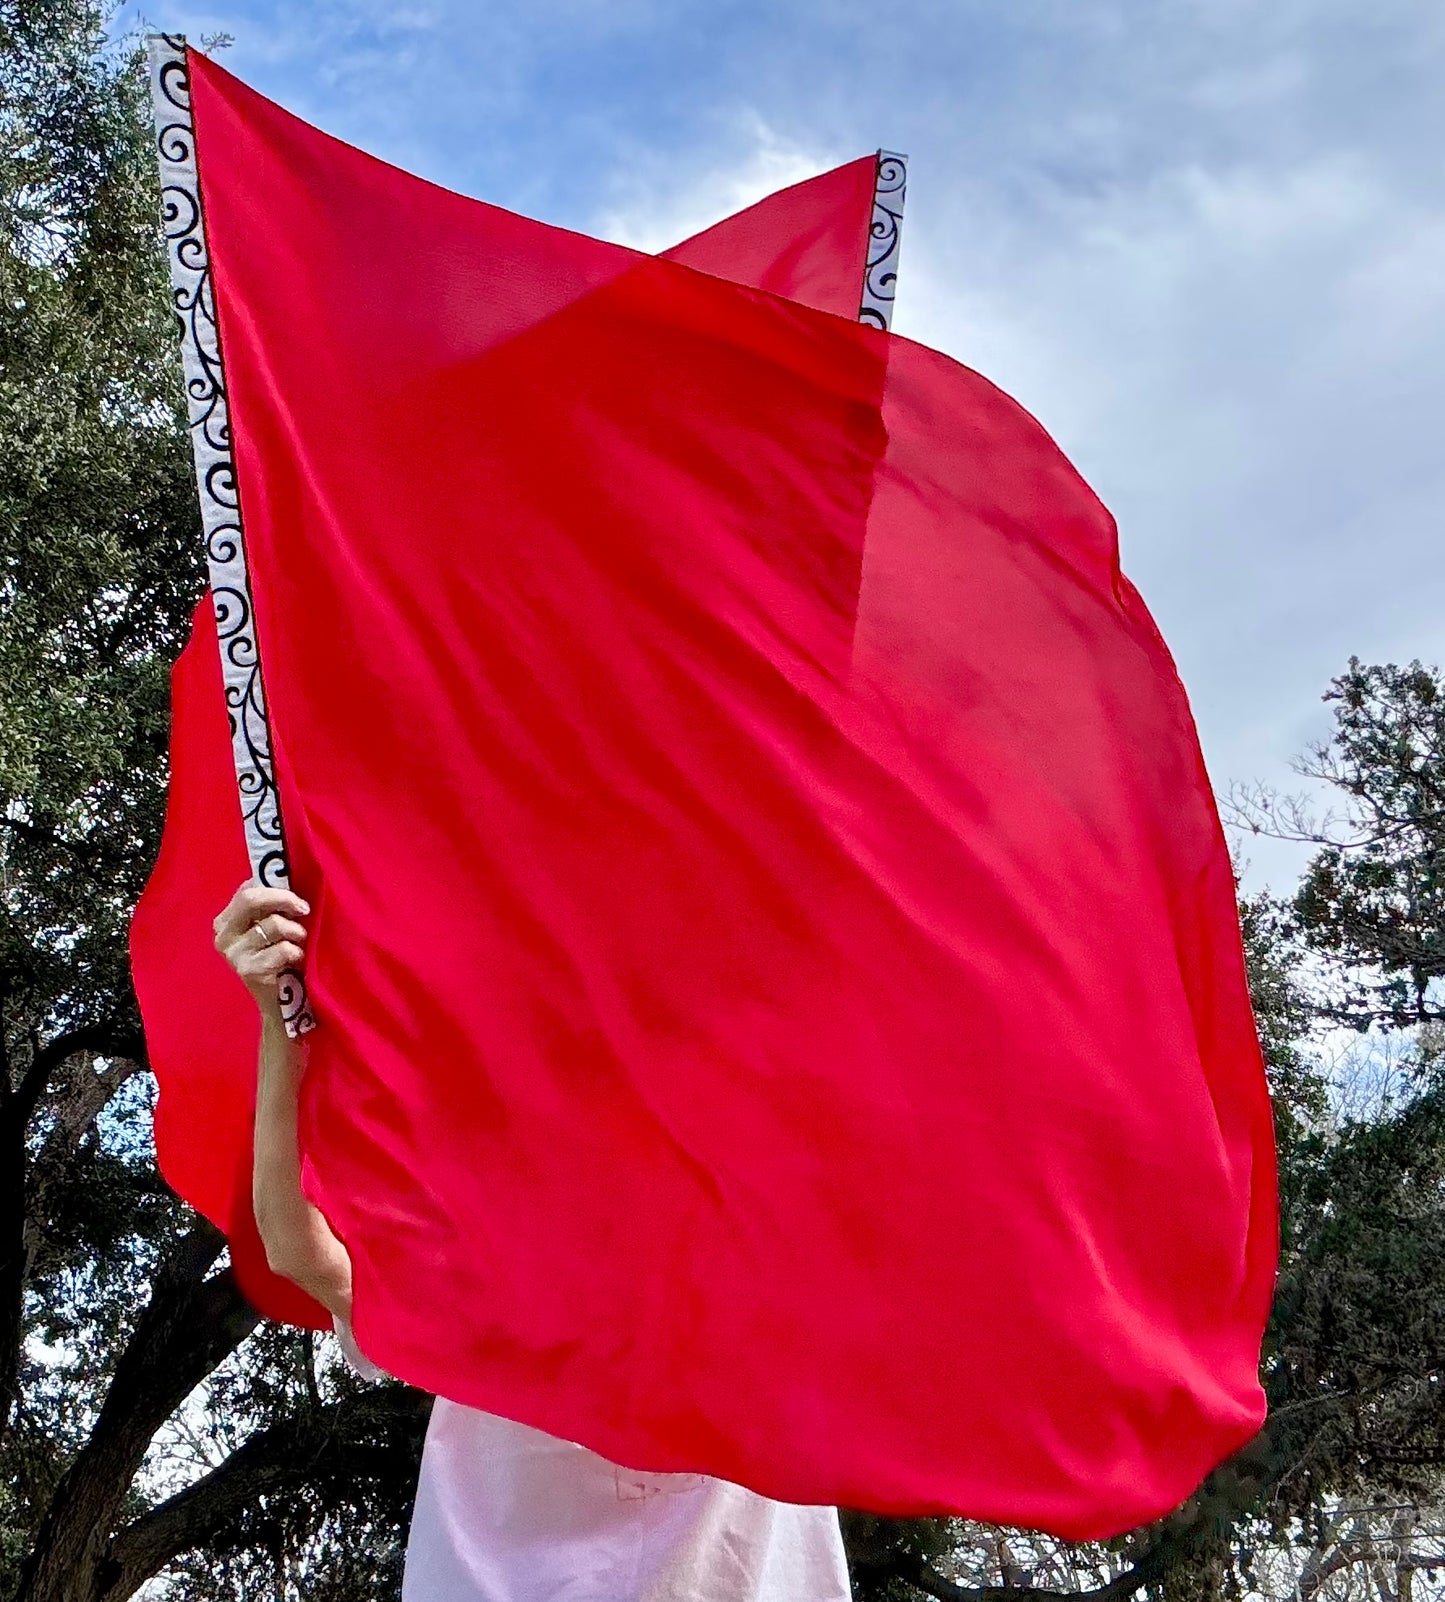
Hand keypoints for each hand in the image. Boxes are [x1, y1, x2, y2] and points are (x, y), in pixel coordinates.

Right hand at [214, 881, 310, 1008]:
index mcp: (226, 919)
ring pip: (272, 924)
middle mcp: (223, 934)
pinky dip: (296, 951)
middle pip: (251, 899)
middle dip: (284, 899)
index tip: (298, 898)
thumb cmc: (280, 957)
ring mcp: (233, 953)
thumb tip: (290, 876)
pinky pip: (282, 949)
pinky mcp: (248, 970)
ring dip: (296, 932)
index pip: (247, 889)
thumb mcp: (272, 928)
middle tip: (305, 909)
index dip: (276, 888)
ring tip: (300, 942)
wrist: (279, 1001)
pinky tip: (296, 960)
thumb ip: (271, 907)